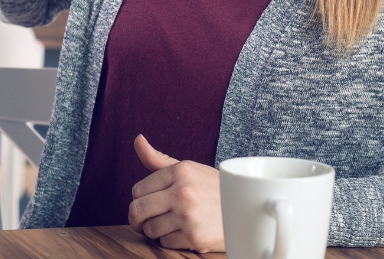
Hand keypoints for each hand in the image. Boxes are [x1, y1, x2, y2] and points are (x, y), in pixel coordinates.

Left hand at [126, 135, 223, 252]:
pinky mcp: (194, 238)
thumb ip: (157, 159)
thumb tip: (137, 139)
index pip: (137, 190)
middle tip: (143, 220)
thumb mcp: (188, 169)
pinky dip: (170, 240)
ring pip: (149, 229)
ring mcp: (188, 216)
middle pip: (137, 210)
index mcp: (179, 172)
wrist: (246, 211)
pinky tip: (182, 232)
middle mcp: (183, 192)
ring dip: (155, 230)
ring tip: (168, 224)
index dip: (139, 199)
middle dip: (137, 218)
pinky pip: (165, 242)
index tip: (147, 203)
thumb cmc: (212, 189)